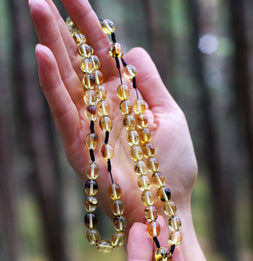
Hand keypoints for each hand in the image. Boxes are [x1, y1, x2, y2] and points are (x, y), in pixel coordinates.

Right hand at [28, 0, 197, 225]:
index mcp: (125, 97)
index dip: (88, 23)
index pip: (102, 52)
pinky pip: (63, 110)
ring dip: (49, 44)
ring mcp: (88, 125)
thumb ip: (150, 83)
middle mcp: (103, 107)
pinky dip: (52, 84)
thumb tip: (132, 49)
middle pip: (77, 59)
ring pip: (65, 78)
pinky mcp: (79, 145)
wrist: (167, 204)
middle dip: (60, 26)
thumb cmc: (174, 166)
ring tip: (34, 9)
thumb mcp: (170, 115)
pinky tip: (42, 55)